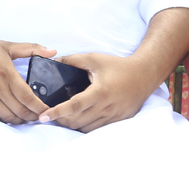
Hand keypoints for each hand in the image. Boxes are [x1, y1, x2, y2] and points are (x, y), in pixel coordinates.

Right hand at [0, 38, 54, 124]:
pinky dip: (5, 118)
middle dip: (33, 116)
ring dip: (20, 120)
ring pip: (8, 117)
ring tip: (27, 116)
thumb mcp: (7, 46)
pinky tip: (11, 115)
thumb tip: (52, 51)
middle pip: (20, 111)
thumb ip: (31, 49)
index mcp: (6, 74)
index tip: (48, 110)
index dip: (40, 107)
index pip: (28, 98)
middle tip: (40, 116)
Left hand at [39, 53, 159, 131]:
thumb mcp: (94, 59)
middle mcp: (107, 107)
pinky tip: (78, 119)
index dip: (57, 112)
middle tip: (49, 115)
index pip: (75, 106)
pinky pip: (97, 129)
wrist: (145, 75)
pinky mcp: (119, 120)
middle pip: (77, 121)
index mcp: (100, 92)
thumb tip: (54, 62)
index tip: (43, 116)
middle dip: (60, 120)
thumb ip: (73, 60)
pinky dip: (85, 126)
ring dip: (72, 125)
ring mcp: (114, 116)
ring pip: (87, 128)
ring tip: (61, 117)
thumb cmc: (118, 66)